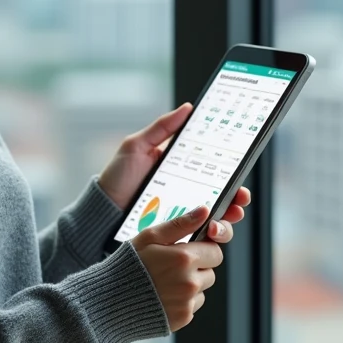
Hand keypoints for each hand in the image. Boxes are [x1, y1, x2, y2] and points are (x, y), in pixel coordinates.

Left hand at [98, 103, 252, 229]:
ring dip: (227, 219)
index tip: (242, 173)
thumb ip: (161, 127)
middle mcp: (186, 193)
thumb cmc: (118, 176)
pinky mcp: (174, 233)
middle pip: (222, 196)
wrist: (101, 210)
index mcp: (182, 170)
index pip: (214, 171)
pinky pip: (197, 235)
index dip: (232, 173)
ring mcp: (181, 214)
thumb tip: (188, 108)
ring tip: (226, 217)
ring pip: (215, 219)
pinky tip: (210, 231)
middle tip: (240, 199)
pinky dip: (209, 234)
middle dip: (237, 198)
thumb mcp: (137, 146)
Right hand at [132, 205, 229, 331]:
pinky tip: (162, 296)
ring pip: (202, 290)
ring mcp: (187, 303)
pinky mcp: (182, 318)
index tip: (189, 250)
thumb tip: (205, 211)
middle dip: (197, 268)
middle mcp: (190, 282)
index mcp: (184, 258)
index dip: (203, 249)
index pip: (215, 252)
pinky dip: (182, 301)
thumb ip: (181, 224)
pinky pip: (192, 306)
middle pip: (211, 272)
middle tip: (173, 266)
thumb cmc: (128, 264)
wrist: (109, 301)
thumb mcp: (150, 237)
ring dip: (190, 285)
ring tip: (165, 282)